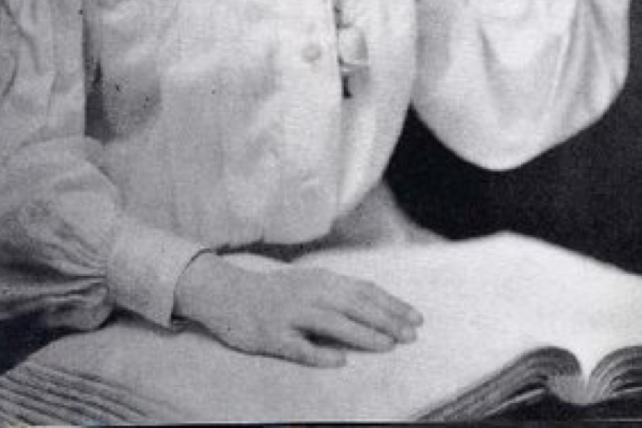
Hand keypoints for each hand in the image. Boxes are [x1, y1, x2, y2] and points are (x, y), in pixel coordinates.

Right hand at [174, 251, 422, 366]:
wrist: (225, 293)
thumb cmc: (273, 292)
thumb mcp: (307, 283)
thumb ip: (337, 293)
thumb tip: (374, 306)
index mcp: (320, 280)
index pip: (363, 291)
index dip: (392, 304)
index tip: (416, 317)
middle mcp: (308, 293)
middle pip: (354, 305)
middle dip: (386, 319)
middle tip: (412, 334)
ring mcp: (290, 313)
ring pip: (332, 323)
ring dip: (363, 334)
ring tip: (388, 345)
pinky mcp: (272, 335)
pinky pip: (300, 347)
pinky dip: (320, 354)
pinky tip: (339, 362)